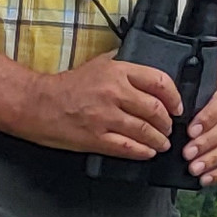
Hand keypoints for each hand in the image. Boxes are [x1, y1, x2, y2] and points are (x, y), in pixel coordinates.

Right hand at [24, 55, 183, 158]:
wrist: (37, 103)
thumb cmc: (69, 84)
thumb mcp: (99, 63)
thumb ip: (124, 64)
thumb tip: (148, 69)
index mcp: (118, 72)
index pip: (159, 82)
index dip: (174, 97)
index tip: (178, 107)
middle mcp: (114, 93)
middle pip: (155, 109)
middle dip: (167, 122)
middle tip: (170, 128)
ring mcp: (104, 117)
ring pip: (144, 130)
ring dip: (159, 139)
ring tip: (163, 142)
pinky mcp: (94, 138)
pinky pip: (127, 147)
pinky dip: (142, 151)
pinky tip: (148, 152)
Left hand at [183, 77, 216, 182]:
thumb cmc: (210, 100)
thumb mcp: (203, 94)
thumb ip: (193, 104)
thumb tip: (176, 122)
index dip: (206, 119)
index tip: (190, 132)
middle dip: (206, 143)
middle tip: (187, 154)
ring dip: (213, 160)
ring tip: (194, 169)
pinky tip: (207, 178)